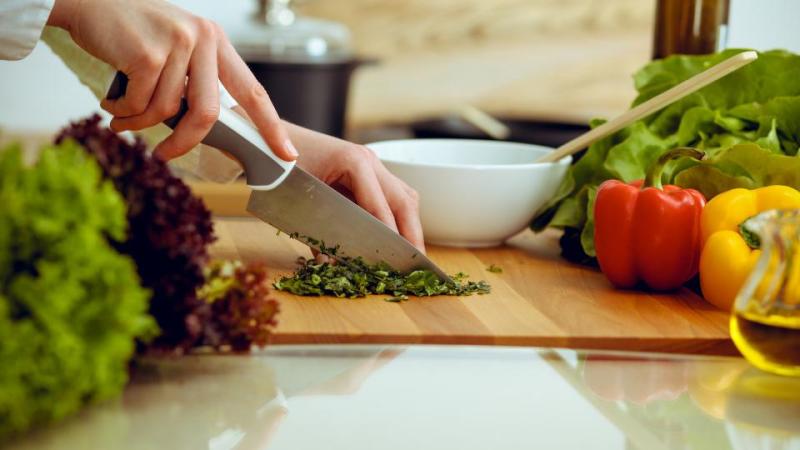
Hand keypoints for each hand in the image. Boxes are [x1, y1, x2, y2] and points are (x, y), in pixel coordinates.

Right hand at [47, 0, 297, 161]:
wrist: (88, 1)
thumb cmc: (131, 32)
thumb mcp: (176, 49)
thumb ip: (195, 81)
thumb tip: (204, 129)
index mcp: (216, 41)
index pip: (252, 90)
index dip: (271, 126)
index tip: (286, 153)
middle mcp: (202, 39)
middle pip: (208, 113)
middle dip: (185, 142)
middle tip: (165, 155)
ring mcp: (176, 44)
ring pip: (166, 111)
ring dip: (138, 121)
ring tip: (121, 111)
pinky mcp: (147, 54)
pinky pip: (139, 105)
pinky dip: (121, 111)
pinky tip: (111, 99)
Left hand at [283, 122, 425, 251]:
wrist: (270, 140)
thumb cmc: (279, 165)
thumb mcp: (297, 199)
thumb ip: (317, 230)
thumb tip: (332, 265)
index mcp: (354, 161)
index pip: (382, 205)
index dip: (391, 234)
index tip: (397, 258)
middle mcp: (369, 160)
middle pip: (404, 199)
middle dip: (412, 233)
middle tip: (416, 263)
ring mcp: (371, 164)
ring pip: (404, 196)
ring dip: (410, 225)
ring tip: (410, 255)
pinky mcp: (367, 172)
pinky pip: (392, 196)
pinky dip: (398, 218)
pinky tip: (396, 240)